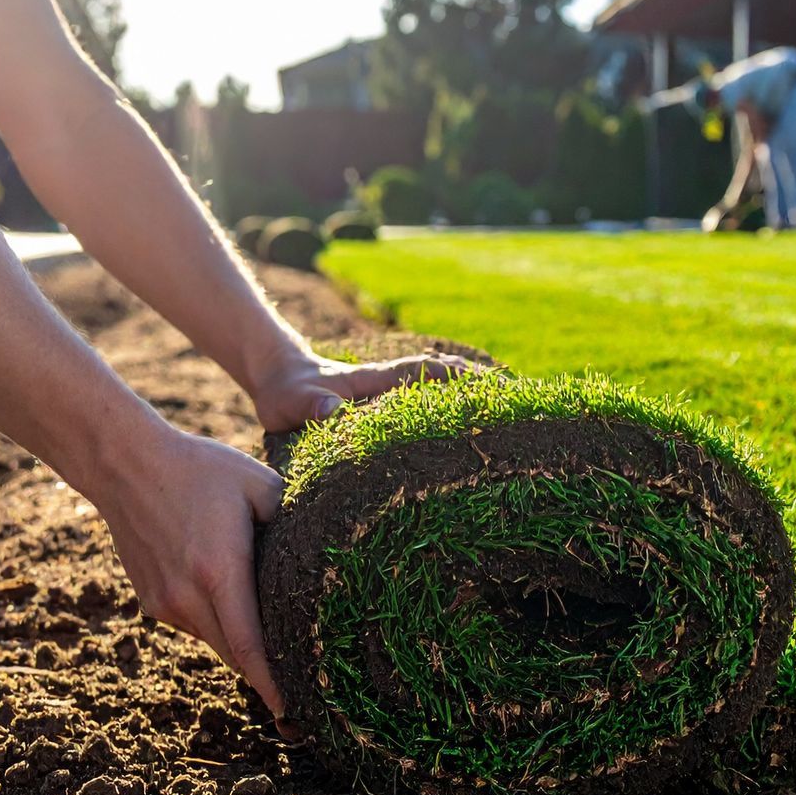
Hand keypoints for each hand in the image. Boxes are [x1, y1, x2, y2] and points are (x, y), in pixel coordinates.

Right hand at [88, 420, 296, 734]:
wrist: (125, 465)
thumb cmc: (200, 469)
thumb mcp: (259, 485)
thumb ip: (292, 522)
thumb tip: (322, 555)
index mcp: (219, 570)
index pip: (250, 646)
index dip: (272, 683)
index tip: (293, 711)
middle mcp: (187, 596)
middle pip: (235, 655)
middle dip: (265, 673)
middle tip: (301, 685)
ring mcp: (164, 603)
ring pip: (215, 642)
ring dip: (240, 643)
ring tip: (271, 629)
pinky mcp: (151, 601)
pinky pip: (195, 626)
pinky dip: (217, 624)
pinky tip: (230, 596)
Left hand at [249, 345, 483, 433]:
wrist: (277, 376)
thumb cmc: (285, 392)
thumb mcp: (292, 402)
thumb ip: (310, 405)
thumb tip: (331, 410)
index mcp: (377, 380)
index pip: (428, 372)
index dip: (461, 378)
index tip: (494, 387)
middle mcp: (390, 382)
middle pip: (446, 375)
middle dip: (481, 383)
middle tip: (518, 398)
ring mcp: (389, 391)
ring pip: (439, 385)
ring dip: (470, 392)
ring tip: (505, 409)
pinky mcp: (383, 403)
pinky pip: (425, 399)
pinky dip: (449, 404)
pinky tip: (464, 422)